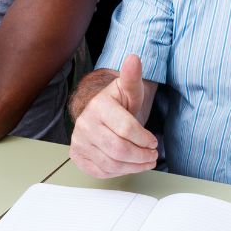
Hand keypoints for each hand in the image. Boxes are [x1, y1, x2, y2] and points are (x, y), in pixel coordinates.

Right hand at [70, 54, 158, 177]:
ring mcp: (79, 141)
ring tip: (145, 162)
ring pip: (110, 164)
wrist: (102, 112)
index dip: (144, 139)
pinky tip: (128, 165)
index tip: (153, 142)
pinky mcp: (77, 155)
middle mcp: (84, 124)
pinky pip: (99, 171)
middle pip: (118, 149)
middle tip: (152, 156)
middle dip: (141, 156)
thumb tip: (134, 58)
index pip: (126, 129)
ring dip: (133, 166)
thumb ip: (133, 77)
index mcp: (98, 105)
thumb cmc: (120, 102)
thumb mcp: (130, 89)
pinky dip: (118, 172)